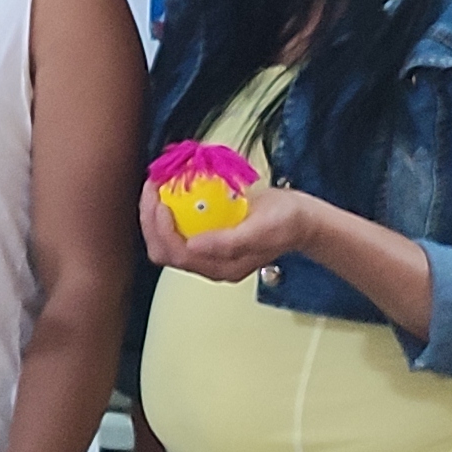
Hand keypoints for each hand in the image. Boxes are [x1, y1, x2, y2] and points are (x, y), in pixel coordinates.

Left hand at [138, 177, 316, 281]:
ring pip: (166, 237)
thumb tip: (193, 246)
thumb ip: (230, 242)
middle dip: (149, 220)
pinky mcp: (207, 234)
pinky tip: (168, 184)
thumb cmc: (286, 223)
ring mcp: (207, 249)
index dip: (161, 230)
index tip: (161, 201)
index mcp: (221, 268)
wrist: (302, 218)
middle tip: (151, 187)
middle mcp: (210, 262)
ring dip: (154, 212)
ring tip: (155, 183)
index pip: (177, 255)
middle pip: (164, 250)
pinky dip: (169, 205)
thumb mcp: (262, 229)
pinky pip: (179, 223)